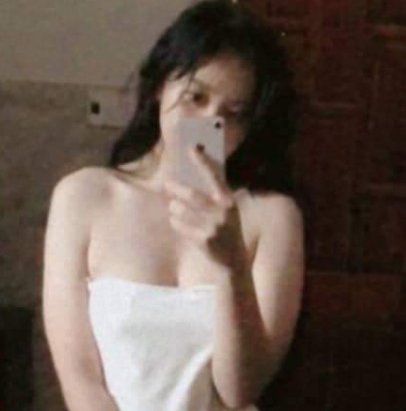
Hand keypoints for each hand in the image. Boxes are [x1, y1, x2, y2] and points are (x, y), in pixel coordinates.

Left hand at [165, 148, 245, 270]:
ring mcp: (213, 227)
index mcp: (229, 201)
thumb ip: (214, 196)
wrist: (234, 263)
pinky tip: (177, 221)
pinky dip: (174, 221)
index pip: (214, 176)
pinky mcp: (203, 241)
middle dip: (176, 188)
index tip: (191, 148)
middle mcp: (222, 213)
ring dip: (174, 207)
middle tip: (167, 184)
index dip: (202, 161)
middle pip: (192, 195)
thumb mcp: (227, 212)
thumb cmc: (227, 231)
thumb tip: (190, 177)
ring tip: (174, 207)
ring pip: (182, 210)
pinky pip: (179, 225)